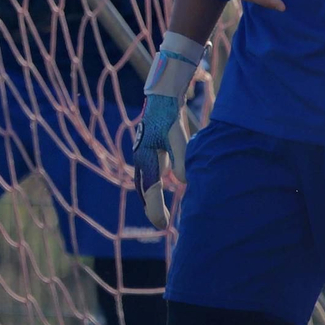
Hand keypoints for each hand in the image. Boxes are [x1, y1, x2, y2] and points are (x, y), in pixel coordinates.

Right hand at [131, 93, 185, 230]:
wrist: (162, 99)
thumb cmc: (169, 118)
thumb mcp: (178, 138)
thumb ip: (181, 160)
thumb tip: (182, 181)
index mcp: (146, 159)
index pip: (150, 190)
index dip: (155, 209)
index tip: (161, 225)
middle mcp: (142, 159)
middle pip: (143, 189)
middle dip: (151, 207)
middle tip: (161, 225)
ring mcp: (144, 155)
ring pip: (145, 182)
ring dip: (151, 198)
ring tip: (160, 214)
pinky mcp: (150, 151)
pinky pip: (150, 174)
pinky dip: (153, 186)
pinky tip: (162, 188)